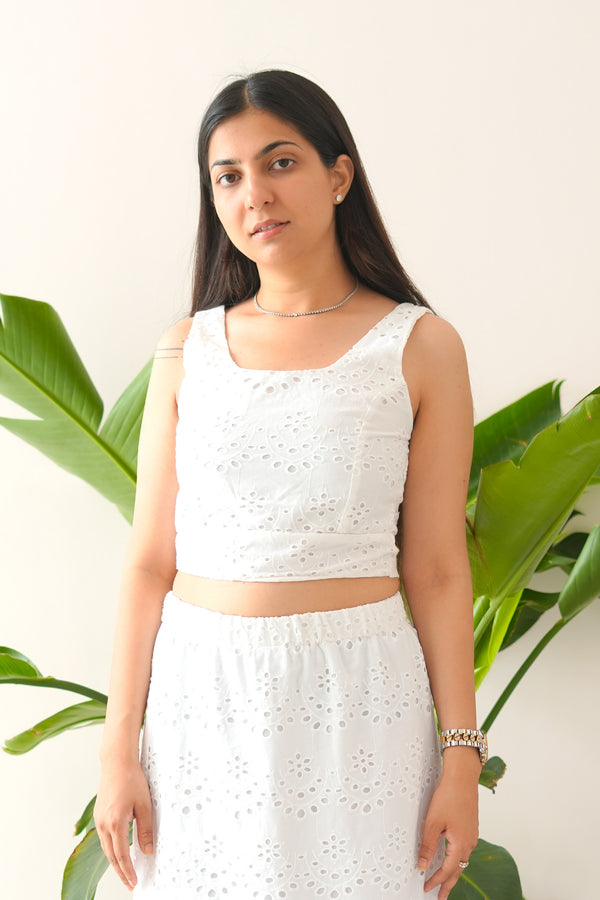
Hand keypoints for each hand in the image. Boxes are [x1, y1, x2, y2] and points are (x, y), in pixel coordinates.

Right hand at [94, 760, 153, 891]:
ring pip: (106, 848)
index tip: (134, 883)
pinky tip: (118, 852)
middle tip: (130, 884)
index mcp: (115, 822)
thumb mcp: (144, 805)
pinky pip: (104, 837)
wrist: (116, 762)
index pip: (121, 855)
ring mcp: (99, 819)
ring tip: (125, 872)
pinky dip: (111, 848)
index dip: (128, 871)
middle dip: (120, 872)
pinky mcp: (99, 814)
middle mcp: (103, 824)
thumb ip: (146, 830)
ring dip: (115, 862)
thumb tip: (148, 851)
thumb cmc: (132, 779)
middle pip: (111, 856)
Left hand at [417, 762, 478, 898]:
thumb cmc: (448, 796)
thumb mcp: (433, 822)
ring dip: (453, 872)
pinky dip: (457, 859)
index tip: (426, 889)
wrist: (463, 777)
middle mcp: (469, 842)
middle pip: (458, 870)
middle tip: (440, 897)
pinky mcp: (471, 827)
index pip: (448, 870)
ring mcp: (472, 834)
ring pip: (462, 860)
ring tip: (445, 882)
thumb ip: (428, 846)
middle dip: (448, 884)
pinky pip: (464, 849)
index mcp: (461, 844)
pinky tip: (452, 858)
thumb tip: (422, 866)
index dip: (436, 881)